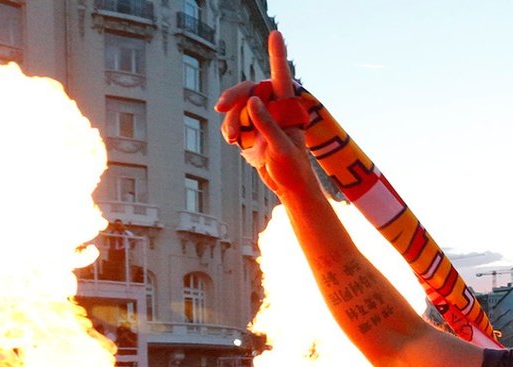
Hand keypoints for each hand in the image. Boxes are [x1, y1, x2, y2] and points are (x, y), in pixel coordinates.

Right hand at [215, 31, 310, 196]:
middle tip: (220, 105)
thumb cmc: (292, 167)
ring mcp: (261, 118)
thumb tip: (252, 100)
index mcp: (288, 107)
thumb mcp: (281, 148)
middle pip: (250, 89)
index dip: (277, 55)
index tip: (276, 33)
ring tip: (233, 138)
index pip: (281, 77)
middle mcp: (274, 108)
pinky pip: (234, 122)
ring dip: (231, 119)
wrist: (286, 186)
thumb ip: (267, 124)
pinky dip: (230, 129)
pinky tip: (233, 140)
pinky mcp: (251, 130)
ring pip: (238, 107)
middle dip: (234, 95)